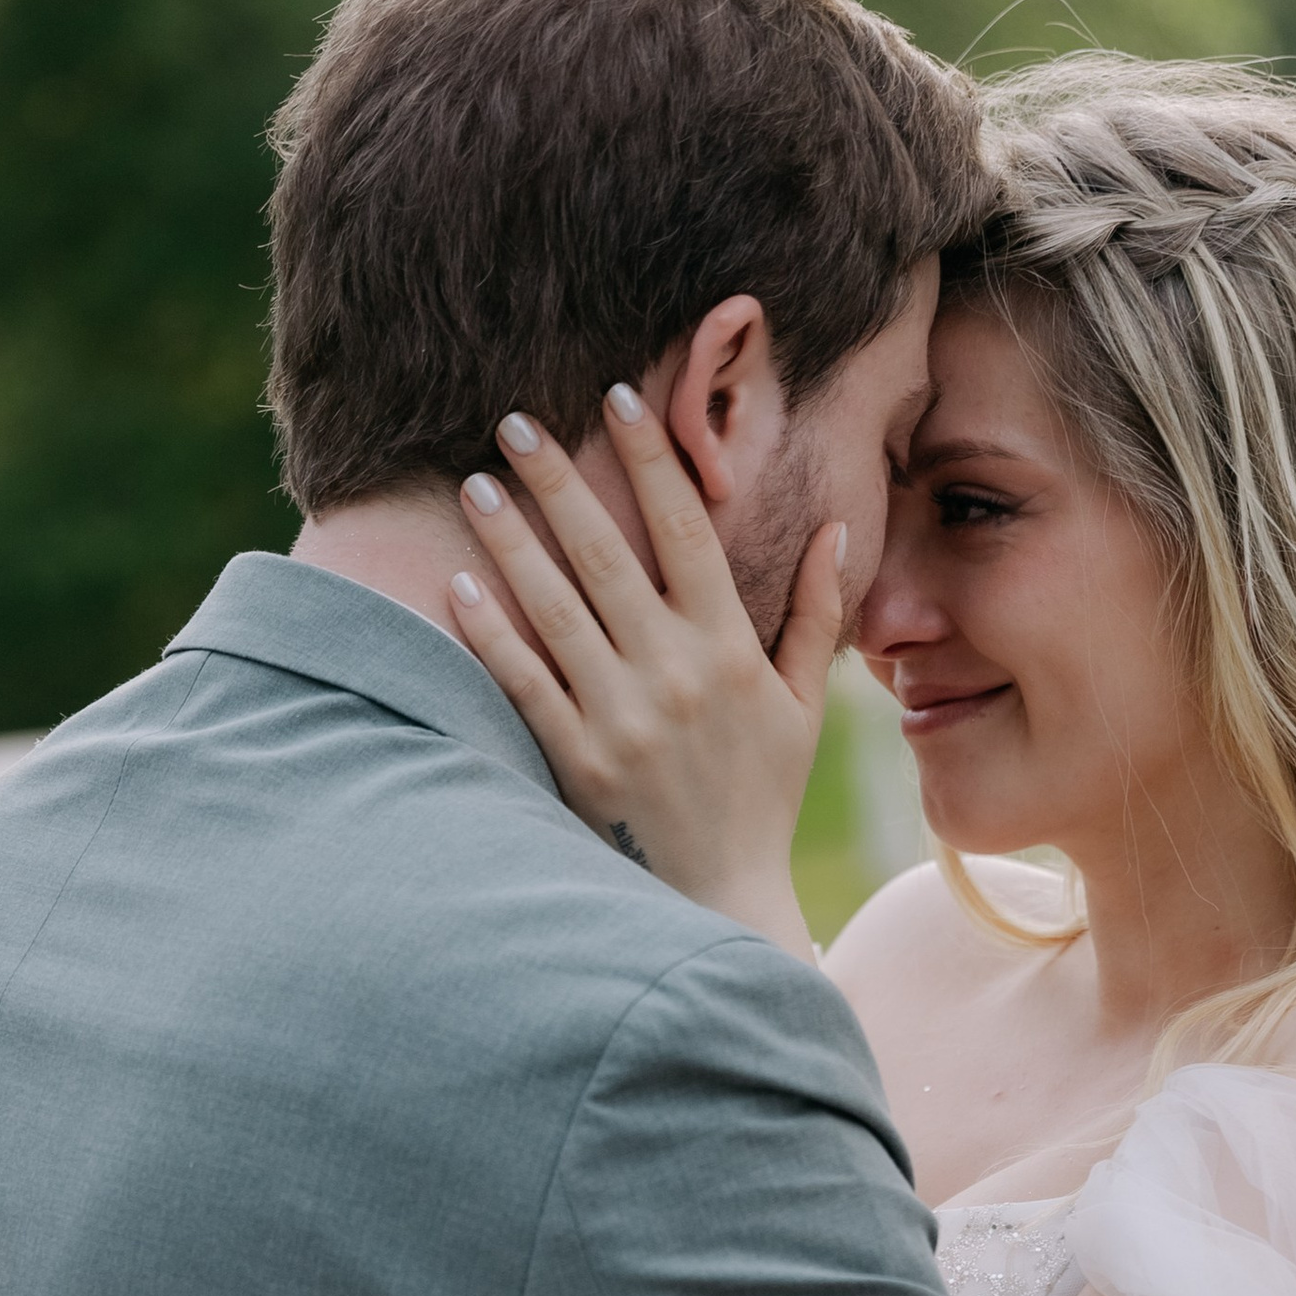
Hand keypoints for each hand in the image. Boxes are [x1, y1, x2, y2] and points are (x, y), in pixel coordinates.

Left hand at [446, 388, 840, 956]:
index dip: (652, 458)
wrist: (721, 898)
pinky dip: (491, 632)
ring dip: (511, 541)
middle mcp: (674, 673)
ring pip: (556, 609)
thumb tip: (837, 529)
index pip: (686, 530)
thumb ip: (815, 616)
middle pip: (607, 553)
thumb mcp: (803, 706)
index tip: (620, 396)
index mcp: (729, 648)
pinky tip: (458, 581)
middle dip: (558, 479)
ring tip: (474, 485)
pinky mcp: (577, 760)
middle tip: (513, 419)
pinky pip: (526, 682)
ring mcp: (622, 717)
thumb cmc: (761, 796)